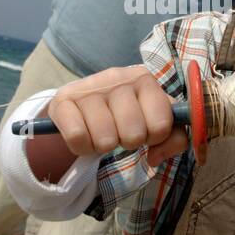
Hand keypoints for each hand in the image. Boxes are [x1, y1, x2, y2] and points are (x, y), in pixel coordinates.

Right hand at [48, 64, 188, 164]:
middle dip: (127, 143)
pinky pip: (77, 137)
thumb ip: (172, 137)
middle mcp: (117, 77)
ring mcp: (88, 87)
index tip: (146, 132)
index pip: (161, 124)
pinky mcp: (63, 100)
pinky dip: (82, 147)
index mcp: (144, 80)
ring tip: (100, 133)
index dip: (154, 137)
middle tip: (119, 133)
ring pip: (105, 139)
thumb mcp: (152, 119)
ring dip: (103, 147)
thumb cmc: (122, 113)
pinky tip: (84, 134)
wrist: (79, 105)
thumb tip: (156, 157)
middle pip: (133, 134)